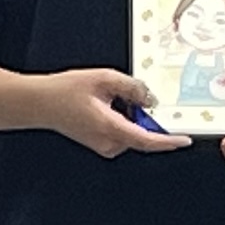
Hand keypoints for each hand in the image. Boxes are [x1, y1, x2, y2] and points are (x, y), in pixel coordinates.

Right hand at [31, 66, 171, 154]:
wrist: (40, 103)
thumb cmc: (64, 92)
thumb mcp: (103, 78)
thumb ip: (132, 87)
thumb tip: (150, 98)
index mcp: (110, 128)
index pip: (147, 140)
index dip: (168, 141)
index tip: (184, 140)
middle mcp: (108, 142)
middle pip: (142, 132)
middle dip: (143, 114)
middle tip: (127, 95)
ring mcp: (103, 146)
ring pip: (132, 131)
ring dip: (130, 114)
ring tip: (107, 98)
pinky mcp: (100, 143)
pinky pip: (122, 131)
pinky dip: (122, 118)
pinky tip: (104, 105)